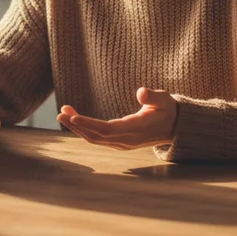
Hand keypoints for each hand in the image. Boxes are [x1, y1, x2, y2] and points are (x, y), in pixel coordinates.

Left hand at [57, 87, 177, 149]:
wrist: (176, 127)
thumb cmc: (168, 110)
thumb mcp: (165, 99)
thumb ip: (153, 97)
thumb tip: (141, 92)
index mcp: (136, 129)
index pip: (108, 129)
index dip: (89, 124)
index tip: (73, 117)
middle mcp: (126, 140)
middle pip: (97, 136)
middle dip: (77, 125)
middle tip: (60, 113)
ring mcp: (122, 143)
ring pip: (95, 138)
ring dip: (78, 127)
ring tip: (63, 113)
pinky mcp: (119, 141)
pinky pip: (98, 137)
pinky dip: (84, 128)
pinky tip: (75, 118)